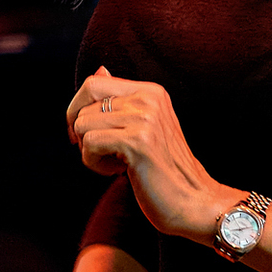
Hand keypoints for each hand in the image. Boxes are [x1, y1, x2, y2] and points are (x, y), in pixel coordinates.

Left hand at [67, 67, 241, 239]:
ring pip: (83, 125)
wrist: (194, 201)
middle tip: (100, 153)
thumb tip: (100, 70)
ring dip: (90, 152)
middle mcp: (148, 99)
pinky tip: (117, 171)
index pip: (93, 83)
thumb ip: (121, 100)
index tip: (83, 135)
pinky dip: (94, 163)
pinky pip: (90, 145)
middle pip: (84, 106)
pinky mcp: (137, 142)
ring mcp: (144, 118)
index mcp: (150, 91)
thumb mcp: (144, 127)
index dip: (77, 109)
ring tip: (115, 164)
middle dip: (82, 134)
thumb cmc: (164, 168)